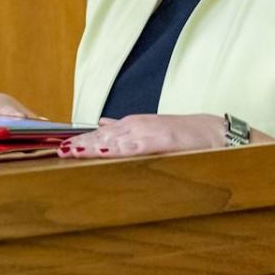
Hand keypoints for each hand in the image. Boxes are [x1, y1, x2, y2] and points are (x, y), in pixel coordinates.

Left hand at [57, 113, 273, 158]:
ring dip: (91, 146)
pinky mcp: (163, 140)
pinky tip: (105, 151)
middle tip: (55, 152)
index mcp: (133, 125)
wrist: (220, 134)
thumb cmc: (187, 136)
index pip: (99, 134)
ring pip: (113, 139)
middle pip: (100, 136)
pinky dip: (120, 147)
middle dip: (78, 144)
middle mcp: (136, 125)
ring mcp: (149, 132)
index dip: (78, 140)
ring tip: (69, 152)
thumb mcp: (152, 129)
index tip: (57, 147)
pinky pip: (137, 145)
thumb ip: (125, 128)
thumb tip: (101, 122)